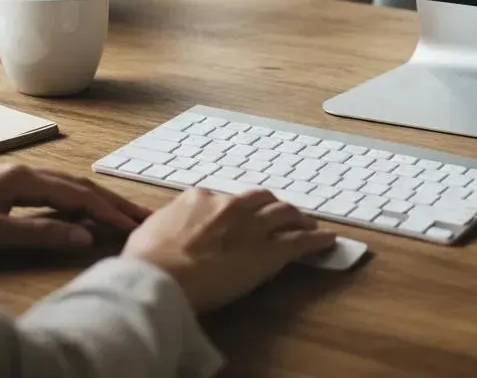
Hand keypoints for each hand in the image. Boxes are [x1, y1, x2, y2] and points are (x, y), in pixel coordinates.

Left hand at [0, 162, 151, 252]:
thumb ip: (39, 233)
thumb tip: (84, 236)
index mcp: (24, 178)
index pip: (79, 194)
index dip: (108, 211)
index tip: (134, 224)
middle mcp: (25, 172)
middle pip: (80, 186)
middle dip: (113, 201)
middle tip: (143, 216)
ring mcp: (15, 178)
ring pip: (68, 188)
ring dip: (97, 201)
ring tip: (123, 214)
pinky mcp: (5, 188)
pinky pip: (53, 193)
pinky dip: (76, 202)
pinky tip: (82, 212)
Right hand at [123, 187, 334, 312]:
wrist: (161, 278)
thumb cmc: (147, 260)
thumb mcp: (149, 231)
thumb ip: (164, 223)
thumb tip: (160, 229)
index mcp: (200, 199)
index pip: (223, 200)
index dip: (232, 211)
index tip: (234, 220)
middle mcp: (231, 206)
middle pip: (260, 200)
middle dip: (271, 206)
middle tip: (280, 215)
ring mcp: (252, 227)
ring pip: (284, 214)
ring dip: (297, 218)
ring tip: (307, 223)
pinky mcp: (269, 252)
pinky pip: (300, 243)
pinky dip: (317, 240)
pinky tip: (329, 240)